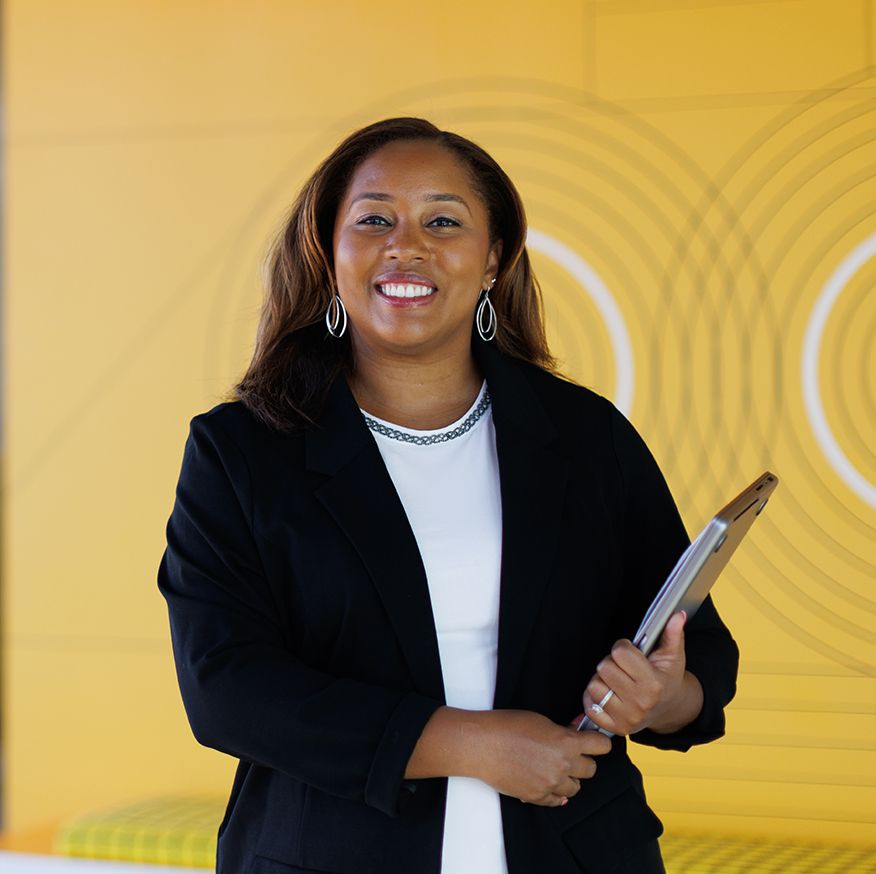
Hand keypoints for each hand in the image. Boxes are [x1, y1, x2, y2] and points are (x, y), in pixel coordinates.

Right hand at [472, 709, 611, 806]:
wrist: (483, 745)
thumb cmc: (508, 726)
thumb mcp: (540, 720)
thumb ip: (562, 731)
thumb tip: (575, 732)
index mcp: (567, 743)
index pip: (601, 747)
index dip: (598, 743)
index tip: (595, 743)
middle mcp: (564, 765)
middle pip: (591, 770)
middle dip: (582, 762)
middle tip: (569, 755)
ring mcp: (551, 784)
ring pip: (575, 788)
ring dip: (568, 779)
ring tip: (552, 768)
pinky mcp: (538, 797)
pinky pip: (557, 801)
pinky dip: (553, 792)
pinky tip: (543, 780)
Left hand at [582, 611, 701, 735]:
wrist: (669, 709)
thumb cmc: (667, 679)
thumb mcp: (672, 655)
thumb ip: (672, 633)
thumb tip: (677, 614)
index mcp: (653, 684)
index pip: (620, 653)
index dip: (623, 647)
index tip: (630, 651)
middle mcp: (640, 704)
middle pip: (604, 667)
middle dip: (611, 663)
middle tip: (623, 668)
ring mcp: (626, 718)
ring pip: (594, 686)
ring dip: (602, 680)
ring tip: (617, 681)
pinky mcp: (614, 728)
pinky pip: (589, 706)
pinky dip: (593, 698)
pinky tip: (608, 694)